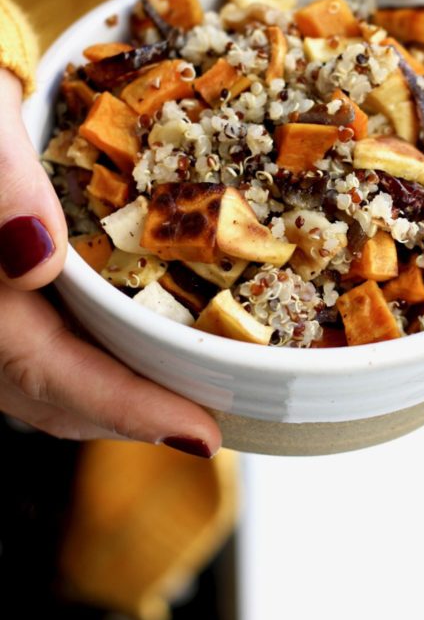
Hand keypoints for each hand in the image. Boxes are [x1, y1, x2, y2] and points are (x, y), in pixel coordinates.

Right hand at [0, 68, 220, 454]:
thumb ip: (3, 185)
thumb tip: (37, 258)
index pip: (45, 370)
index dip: (125, 407)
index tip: (199, 434)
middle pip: (49, 397)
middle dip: (131, 415)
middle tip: (208, 422)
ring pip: (44, 384)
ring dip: (114, 398)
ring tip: (184, 397)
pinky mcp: (3, 300)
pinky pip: (42, 353)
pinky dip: (94, 365)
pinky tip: (135, 347)